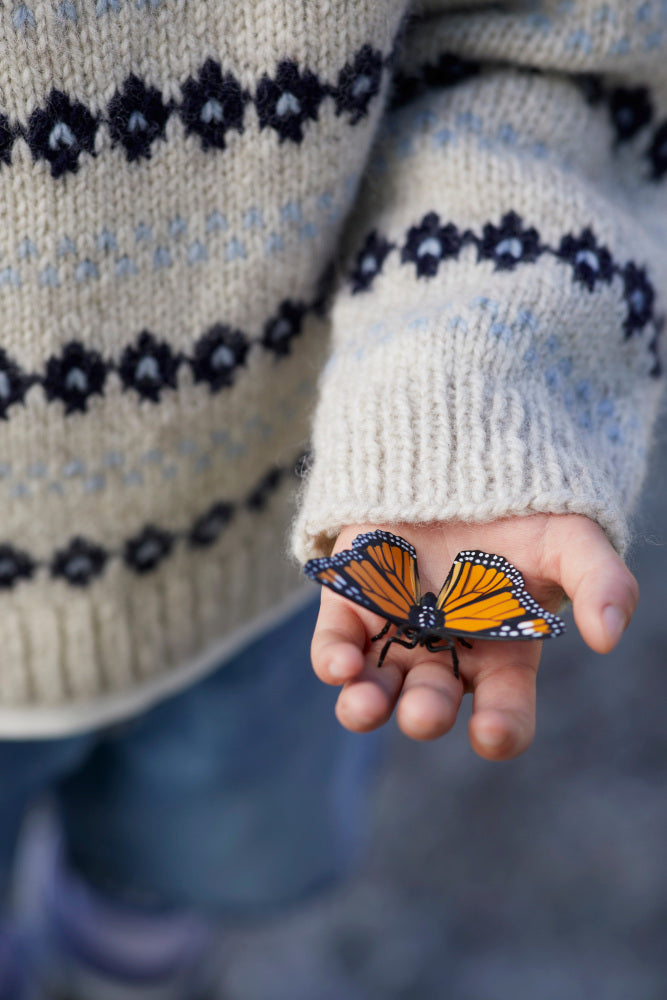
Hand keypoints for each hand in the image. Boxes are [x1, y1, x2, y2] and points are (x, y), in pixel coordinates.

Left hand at [310, 514, 637, 759]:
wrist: (460, 462)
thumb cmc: (520, 512)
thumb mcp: (571, 538)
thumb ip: (600, 581)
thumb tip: (609, 633)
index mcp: (500, 654)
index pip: (503, 710)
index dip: (500, 729)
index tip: (491, 732)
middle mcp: (444, 654)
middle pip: (433, 702)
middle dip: (426, 712)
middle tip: (424, 712)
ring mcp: (394, 632)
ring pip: (376, 688)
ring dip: (365, 706)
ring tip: (364, 707)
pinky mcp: (353, 605)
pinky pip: (336, 645)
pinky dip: (334, 661)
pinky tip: (340, 666)